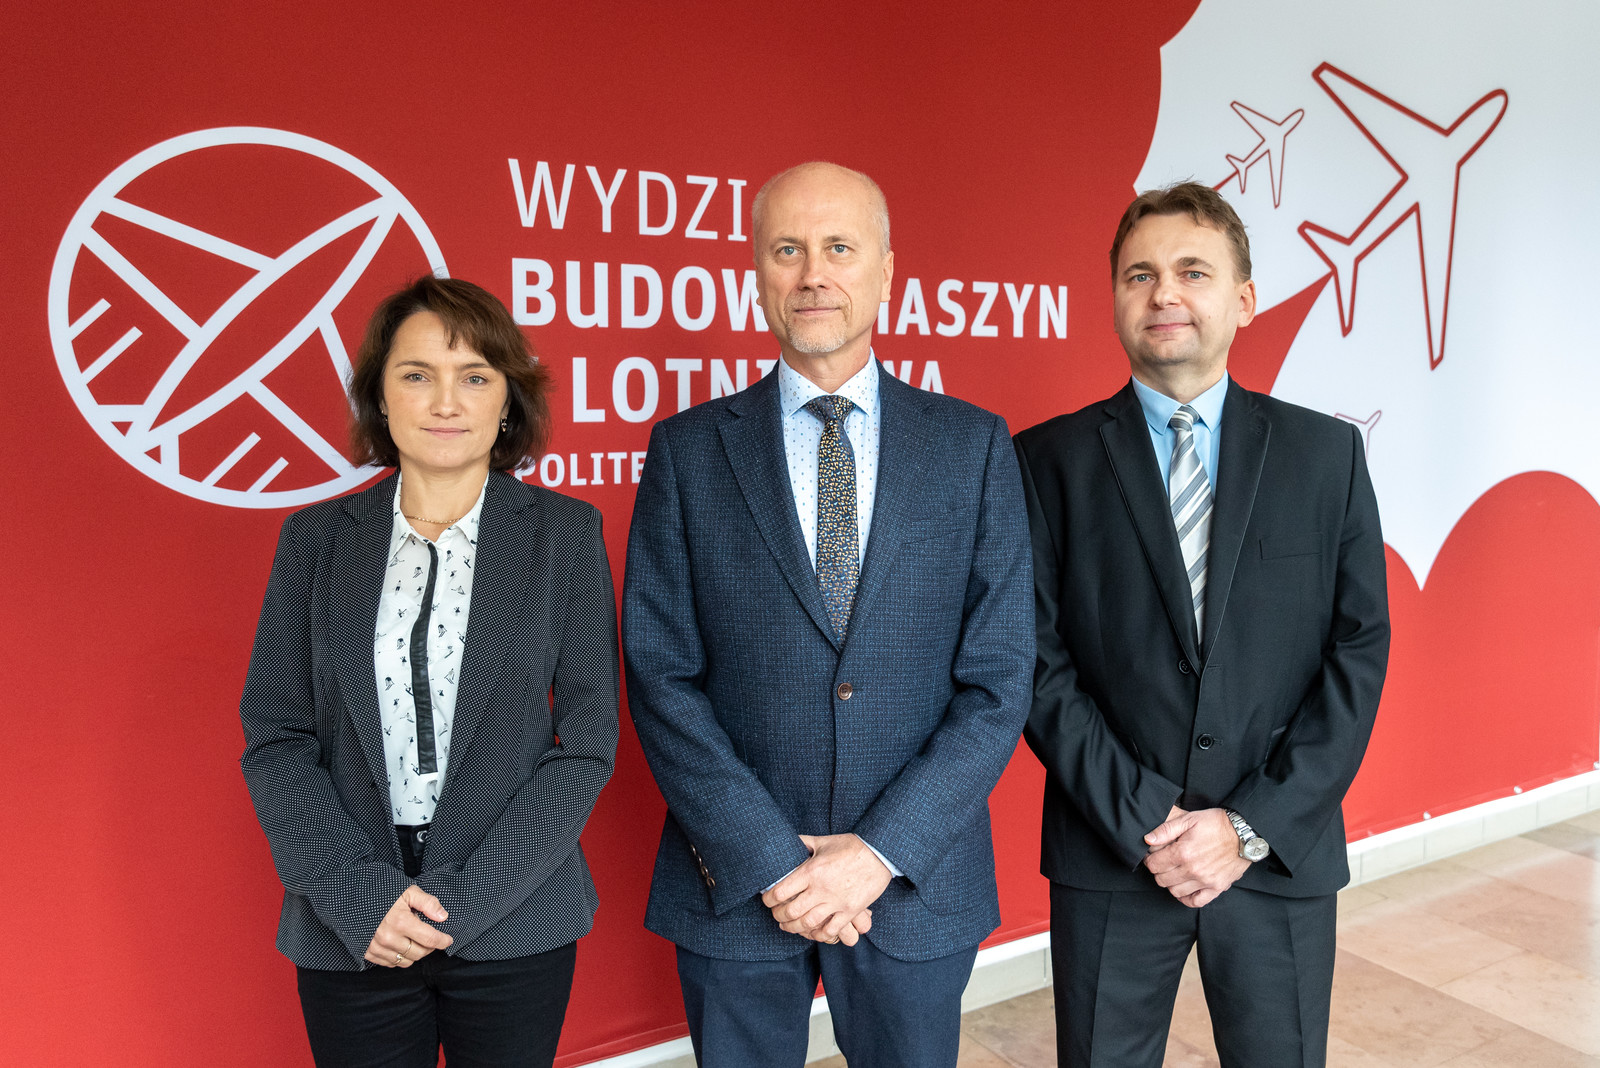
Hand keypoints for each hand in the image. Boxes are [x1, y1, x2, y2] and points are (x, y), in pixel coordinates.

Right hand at [364, 885, 452, 967]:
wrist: (353, 900)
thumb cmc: (382, 894)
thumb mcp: (407, 891)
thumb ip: (427, 903)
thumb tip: (443, 917)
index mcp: (401, 922)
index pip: (430, 939)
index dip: (443, 941)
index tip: (448, 940)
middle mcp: (389, 938)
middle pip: (420, 953)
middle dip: (430, 947)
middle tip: (430, 938)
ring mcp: (378, 948)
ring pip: (407, 961)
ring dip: (415, 953)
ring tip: (415, 941)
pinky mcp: (369, 953)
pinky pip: (392, 964)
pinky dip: (400, 958)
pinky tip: (401, 946)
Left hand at [761, 834, 892, 944]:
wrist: (880, 853)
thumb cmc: (851, 846)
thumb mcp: (824, 841)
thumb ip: (804, 843)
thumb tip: (788, 842)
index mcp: (811, 871)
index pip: (781, 891)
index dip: (769, 899)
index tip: (767, 900)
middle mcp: (821, 889)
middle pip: (791, 911)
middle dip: (779, 916)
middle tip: (776, 916)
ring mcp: (836, 902)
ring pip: (808, 923)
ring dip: (794, 928)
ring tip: (788, 927)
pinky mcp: (850, 910)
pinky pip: (831, 930)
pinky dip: (818, 935)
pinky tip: (812, 933)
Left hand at [1143, 807, 1249, 907]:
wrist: (1244, 833)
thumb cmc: (1216, 824)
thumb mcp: (1189, 819)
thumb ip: (1166, 830)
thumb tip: (1147, 840)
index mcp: (1183, 852)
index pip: (1154, 865)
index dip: (1149, 860)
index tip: (1152, 857)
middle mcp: (1193, 870)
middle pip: (1162, 880)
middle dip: (1158, 872)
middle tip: (1162, 864)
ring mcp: (1205, 881)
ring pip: (1175, 891)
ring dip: (1170, 884)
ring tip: (1173, 874)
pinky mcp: (1217, 887)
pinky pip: (1196, 901)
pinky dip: (1186, 898)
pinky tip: (1184, 889)